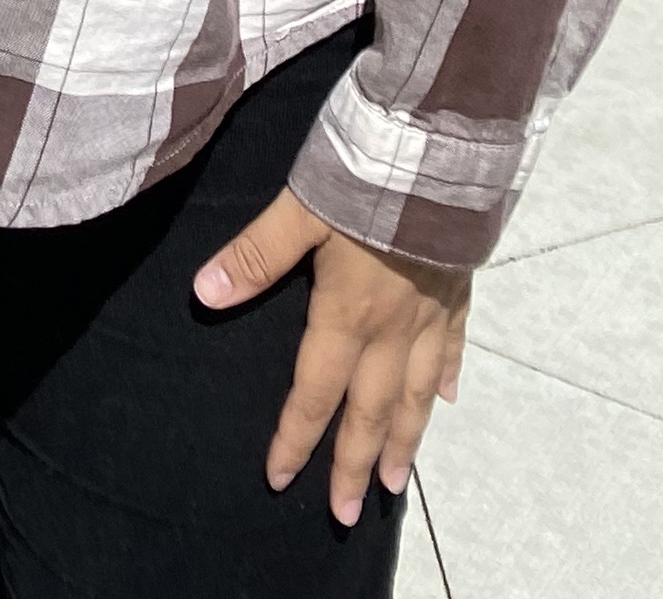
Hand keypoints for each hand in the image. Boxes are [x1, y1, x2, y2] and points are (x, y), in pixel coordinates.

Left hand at [194, 183, 469, 524]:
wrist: (439, 148)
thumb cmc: (363, 174)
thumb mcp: (298, 209)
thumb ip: (255, 256)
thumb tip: (204, 296)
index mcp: (347, 313)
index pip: (315, 391)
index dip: (296, 437)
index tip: (279, 478)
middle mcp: (392, 326)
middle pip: (370, 409)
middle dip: (353, 463)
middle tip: (345, 513)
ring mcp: (431, 310)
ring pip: (415, 392)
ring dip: (403, 440)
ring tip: (393, 482)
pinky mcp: (458, 286)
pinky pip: (453, 345)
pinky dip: (445, 376)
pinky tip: (445, 399)